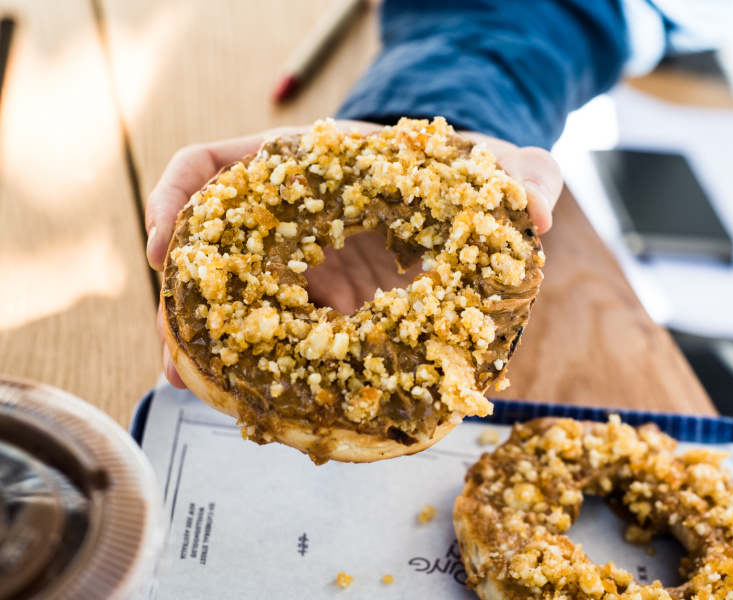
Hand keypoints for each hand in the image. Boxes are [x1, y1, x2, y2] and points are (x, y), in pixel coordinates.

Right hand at [146, 121, 562, 387]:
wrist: (476, 205)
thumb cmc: (474, 172)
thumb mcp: (502, 166)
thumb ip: (525, 176)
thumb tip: (536, 212)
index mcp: (314, 166)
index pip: (218, 166)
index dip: (178, 200)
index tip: (164, 246)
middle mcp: (300, 217)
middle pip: (214, 249)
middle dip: (185, 300)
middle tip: (177, 355)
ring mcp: (311, 265)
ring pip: (241, 300)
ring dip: (212, 347)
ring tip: (201, 390)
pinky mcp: (331, 306)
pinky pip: (283, 334)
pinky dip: (263, 366)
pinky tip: (262, 401)